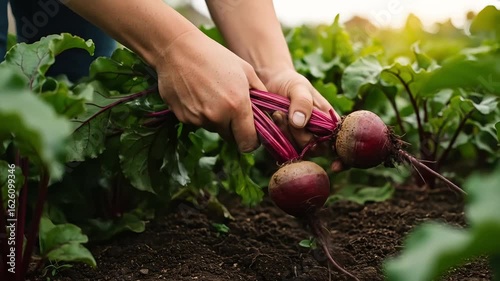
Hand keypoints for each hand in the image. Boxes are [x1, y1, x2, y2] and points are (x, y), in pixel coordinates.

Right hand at [155, 30, 266, 151]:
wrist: (178, 49)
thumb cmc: (215, 56)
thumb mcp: (246, 71)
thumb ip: (259, 94)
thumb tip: (267, 112)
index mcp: (237, 106)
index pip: (248, 142)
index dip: (251, 141)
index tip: (250, 134)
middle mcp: (217, 116)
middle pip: (230, 137)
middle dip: (233, 128)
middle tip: (230, 107)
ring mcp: (198, 118)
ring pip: (213, 128)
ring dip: (215, 119)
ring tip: (211, 94)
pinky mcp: (183, 118)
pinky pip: (197, 122)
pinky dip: (200, 114)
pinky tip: (197, 94)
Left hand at [258, 69, 339, 148]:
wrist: (271, 83)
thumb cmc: (290, 83)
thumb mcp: (298, 87)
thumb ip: (302, 102)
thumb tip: (300, 123)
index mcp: (328, 122)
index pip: (332, 141)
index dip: (322, 141)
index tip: (303, 127)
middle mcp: (317, 134)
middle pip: (313, 148)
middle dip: (297, 133)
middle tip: (284, 113)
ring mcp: (301, 140)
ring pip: (297, 149)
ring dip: (285, 132)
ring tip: (278, 114)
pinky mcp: (286, 143)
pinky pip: (283, 148)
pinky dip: (277, 135)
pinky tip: (274, 119)